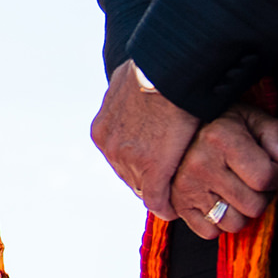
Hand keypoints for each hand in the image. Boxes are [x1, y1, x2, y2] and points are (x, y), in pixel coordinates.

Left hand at [90, 59, 199, 219]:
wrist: (170, 69)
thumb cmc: (157, 70)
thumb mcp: (131, 83)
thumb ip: (130, 100)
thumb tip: (140, 96)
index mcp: (102, 129)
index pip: (119, 156)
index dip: (137, 163)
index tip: (153, 165)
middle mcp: (109, 147)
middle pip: (127, 173)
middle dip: (144, 178)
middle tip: (165, 183)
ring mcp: (128, 160)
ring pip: (141, 186)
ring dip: (157, 191)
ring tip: (173, 195)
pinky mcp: (151, 170)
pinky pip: (156, 198)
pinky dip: (166, 205)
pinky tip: (175, 208)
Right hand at [170, 103, 277, 238]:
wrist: (182, 129)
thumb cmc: (223, 125)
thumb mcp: (252, 118)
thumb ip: (275, 135)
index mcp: (220, 138)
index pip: (265, 178)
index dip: (276, 176)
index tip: (270, 167)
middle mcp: (201, 164)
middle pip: (253, 206)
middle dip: (262, 196)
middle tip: (255, 181)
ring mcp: (187, 187)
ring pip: (234, 224)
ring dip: (242, 211)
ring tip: (238, 191)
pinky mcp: (179, 205)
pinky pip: (211, 233)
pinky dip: (219, 222)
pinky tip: (220, 200)